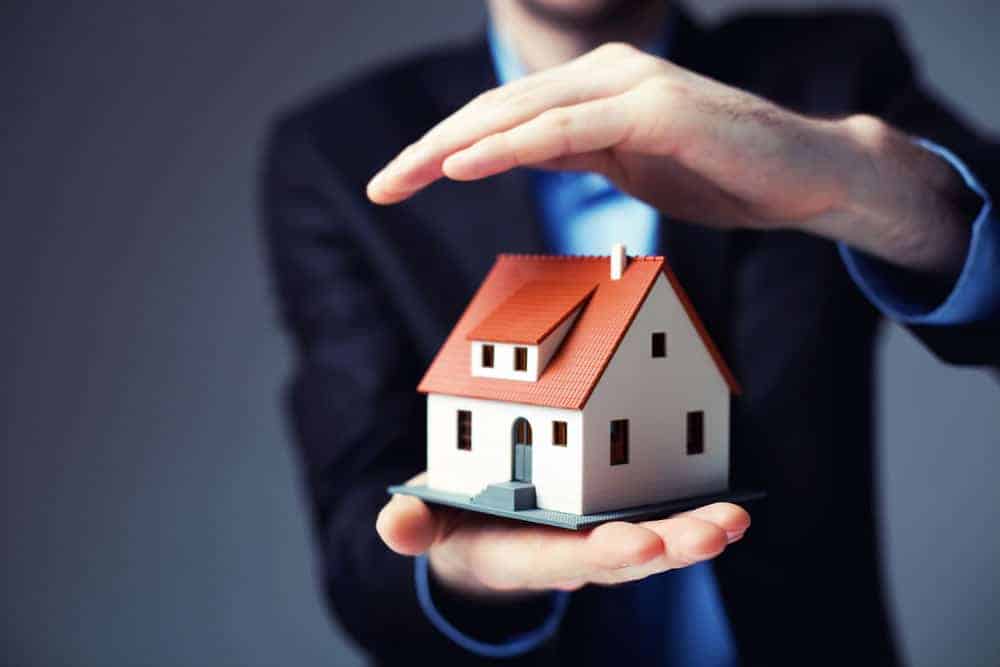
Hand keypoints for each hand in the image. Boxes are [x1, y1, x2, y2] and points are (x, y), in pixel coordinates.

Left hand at [367, 43, 971, 272]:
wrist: (807, 175)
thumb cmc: (722, 173)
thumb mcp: (629, 165)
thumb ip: (576, 151)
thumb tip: (521, 151)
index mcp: (595, 87)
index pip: (502, 117)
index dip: (440, 148)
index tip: (396, 182)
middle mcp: (606, 73)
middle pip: (495, 109)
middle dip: (428, 149)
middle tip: (379, 185)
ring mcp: (630, 84)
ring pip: (519, 113)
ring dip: (450, 147)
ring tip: (399, 177)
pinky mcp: (654, 109)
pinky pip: (564, 129)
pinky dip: (508, 147)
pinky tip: (460, 166)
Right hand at [376, 474, 749, 596]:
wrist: (480, 534)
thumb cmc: (454, 518)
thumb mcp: (428, 518)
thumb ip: (415, 523)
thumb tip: (396, 527)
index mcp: (523, 553)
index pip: (567, 559)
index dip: (605, 554)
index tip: (643, 544)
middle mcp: (569, 552)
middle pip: (626, 558)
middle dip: (672, 549)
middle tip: (717, 533)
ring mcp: (597, 539)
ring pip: (653, 543)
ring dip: (696, 534)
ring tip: (737, 520)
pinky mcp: (614, 519)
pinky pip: (658, 519)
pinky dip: (693, 513)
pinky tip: (732, 505)